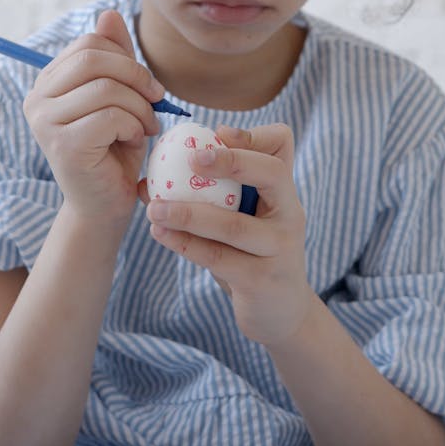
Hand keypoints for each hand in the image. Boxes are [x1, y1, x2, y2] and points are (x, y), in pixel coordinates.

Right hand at [23, 10, 164, 221]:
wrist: (106, 204)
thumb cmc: (115, 149)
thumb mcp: (121, 97)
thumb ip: (115, 58)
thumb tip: (109, 14)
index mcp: (49, 82)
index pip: (89, 44)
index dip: (127, 58)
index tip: (147, 86)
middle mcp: (37, 99)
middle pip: (94, 59)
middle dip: (136, 76)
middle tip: (156, 100)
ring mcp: (45, 122)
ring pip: (106, 88)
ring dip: (140, 107)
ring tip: (145, 127)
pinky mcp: (63, 145)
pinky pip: (110, 116)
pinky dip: (134, 126)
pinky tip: (134, 141)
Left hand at [141, 124, 313, 347]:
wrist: (282, 312)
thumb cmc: (253, 253)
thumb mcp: (246, 218)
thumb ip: (217, 193)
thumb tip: (161, 168)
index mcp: (284, 191)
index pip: (281, 146)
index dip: (252, 134)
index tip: (218, 134)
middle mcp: (290, 213)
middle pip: (272, 173)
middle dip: (232, 160)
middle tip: (191, 158)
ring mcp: (279, 248)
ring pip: (233, 224)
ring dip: (188, 213)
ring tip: (154, 208)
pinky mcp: (262, 280)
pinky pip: (217, 257)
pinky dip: (185, 244)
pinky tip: (160, 234)